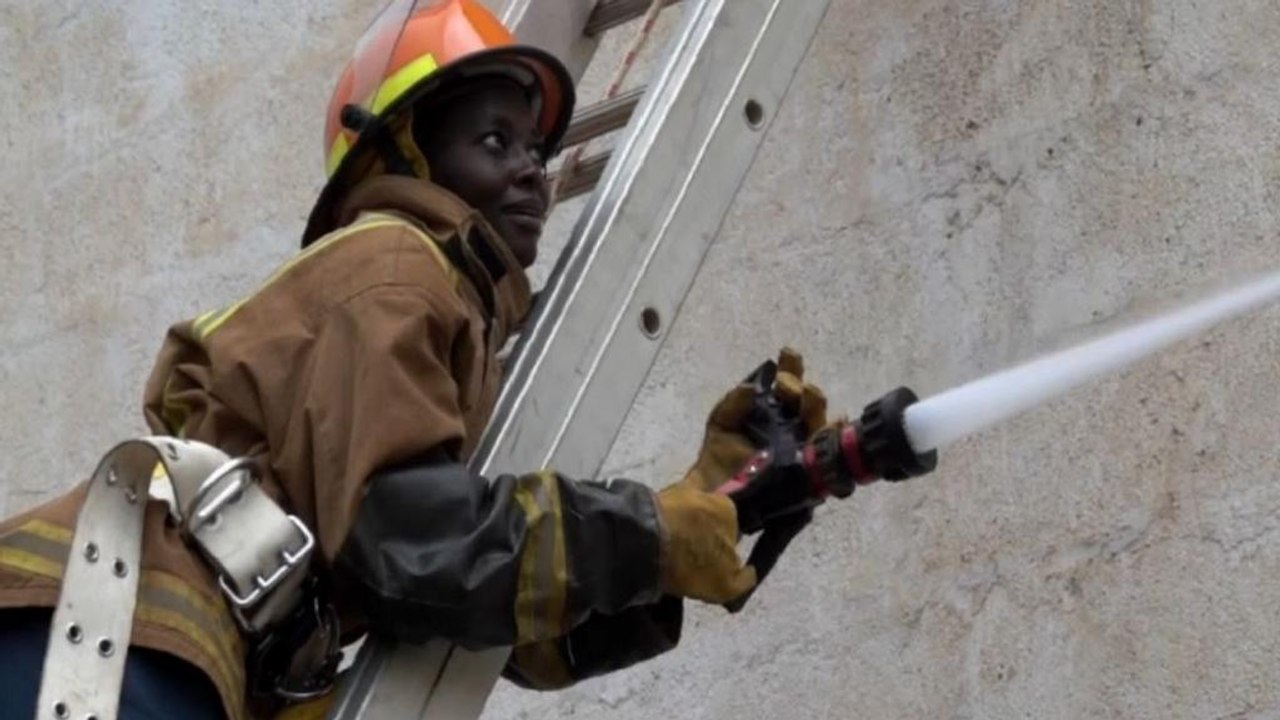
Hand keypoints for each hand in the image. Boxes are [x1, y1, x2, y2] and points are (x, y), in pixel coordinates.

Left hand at [680, 347, 828, 493]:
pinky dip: (835, 435)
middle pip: (806, 401)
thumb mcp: (722, 423)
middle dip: (798, 388)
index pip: (789, 386)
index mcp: (774, 412)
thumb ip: (734, 402)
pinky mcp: (810, 471)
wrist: (717, 495)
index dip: (792, 368)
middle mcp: (793, 426)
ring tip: (807, 395)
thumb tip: (750, 387)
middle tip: (786, 386)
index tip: (787, 354)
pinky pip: (829, 450)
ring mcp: (803, 448)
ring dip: (814, 404)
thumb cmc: (720, 458)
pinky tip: (836, 423)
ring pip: (819, 421)